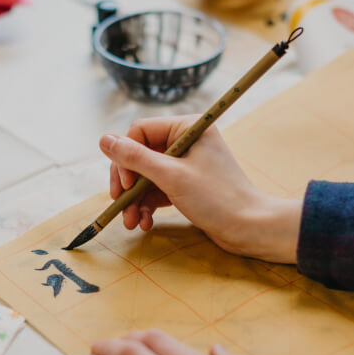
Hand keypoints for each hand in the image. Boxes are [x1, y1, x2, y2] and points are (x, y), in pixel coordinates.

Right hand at [99, 116, 301, 263]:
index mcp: (187, 126)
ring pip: (146, 176)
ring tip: (131, 222)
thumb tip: (103, 140)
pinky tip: (144, 223)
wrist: (250, 228)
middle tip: (120, 204)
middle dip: (128, 183)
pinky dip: (148, 206)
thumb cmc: (217, 198)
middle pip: (140, 155)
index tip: (124, 185)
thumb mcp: (172, 177)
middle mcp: (186, 140)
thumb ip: (136, 158)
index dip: (126, 157)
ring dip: (135, 200)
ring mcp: (186, 164)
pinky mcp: (187, 185)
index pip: (140, 132)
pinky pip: (157, 190)